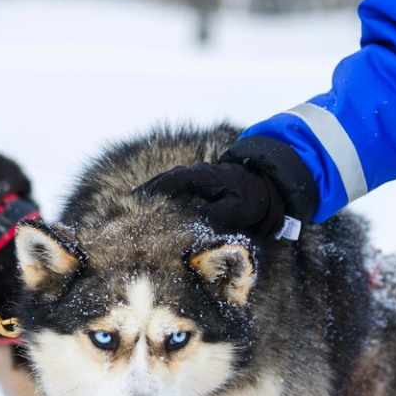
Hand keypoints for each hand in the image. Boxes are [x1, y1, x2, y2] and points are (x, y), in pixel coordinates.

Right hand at [134, 161, 285, 237]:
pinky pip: (174, 187)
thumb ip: (219, 214)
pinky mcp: (197, 184)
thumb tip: (195, 222)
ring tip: (134, 205)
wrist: (266, 184)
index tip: (138, 199)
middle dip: (147, 190)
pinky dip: (161, 193)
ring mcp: (196, 177)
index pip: (174, 179)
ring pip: (168, 182)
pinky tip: (152, 206)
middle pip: (165, 179)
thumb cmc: (253, 197)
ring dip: (152, 191)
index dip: (155, 189)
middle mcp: (196, 173)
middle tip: (128, 204)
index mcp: (204, 176)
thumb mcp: (241, 209)